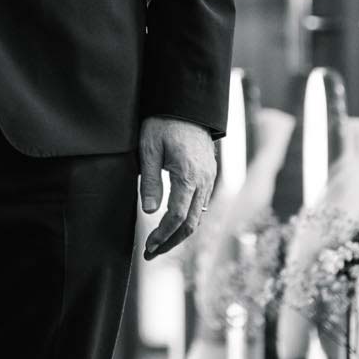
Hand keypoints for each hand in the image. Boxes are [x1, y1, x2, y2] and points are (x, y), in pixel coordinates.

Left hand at [139, 117, 217, 259]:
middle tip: (151, 253)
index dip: (163, 235)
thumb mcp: (149, 148)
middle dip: (171, 242)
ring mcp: (209, 179)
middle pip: (191, 223)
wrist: (187, 105)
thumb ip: (150, 181)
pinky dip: (188, 220)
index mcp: (188, 175)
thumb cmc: (163, 124)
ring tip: (159, 245)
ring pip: (198, 216)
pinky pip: (201, 205)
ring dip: (179, 234)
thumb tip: (151, 211)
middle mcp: (204, 181)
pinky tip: (173, 226)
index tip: (148, 246)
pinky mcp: (209, 175)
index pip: (178, 216)